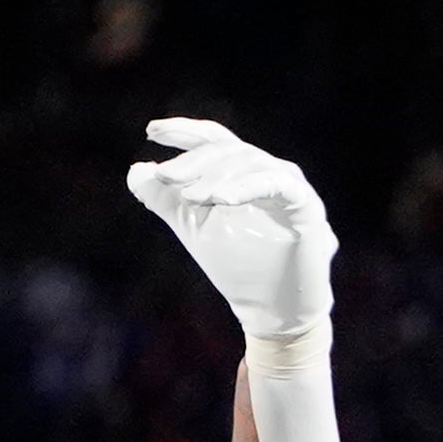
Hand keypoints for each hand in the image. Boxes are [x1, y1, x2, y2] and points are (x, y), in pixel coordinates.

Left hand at [126, 116, 334, 344]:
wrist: (270, 310)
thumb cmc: (237, 267)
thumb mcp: (193, 228)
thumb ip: (165, 200)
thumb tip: (135, 171)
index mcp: (242, 172)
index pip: (212, 140)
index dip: (183, 131)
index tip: (152, 131)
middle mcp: (268, 170)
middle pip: (227, 150)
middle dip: (193, 161)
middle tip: (164, 176)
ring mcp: (290, 185)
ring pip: (250, 164)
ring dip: (216, 177)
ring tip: (189, 196)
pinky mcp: (307, 205)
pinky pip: (276, 185)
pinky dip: (246, 188)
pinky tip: (219, 200)